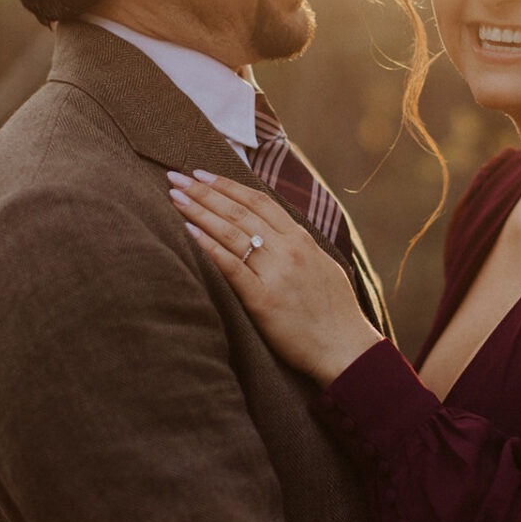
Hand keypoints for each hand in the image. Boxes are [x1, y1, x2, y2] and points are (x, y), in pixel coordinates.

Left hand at [167, 171, 382, 384]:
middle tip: (176, 177)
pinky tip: (188, 230)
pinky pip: (231, 266)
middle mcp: (288, 249)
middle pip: (239, 211)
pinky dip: (208, 246)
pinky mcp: (263, 300)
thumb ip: (297, 246)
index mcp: (301, 239)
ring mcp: (276, 273)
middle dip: (204, 192)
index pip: (258, 201)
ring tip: (175, 197)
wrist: (345, 348)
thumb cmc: (335, 312)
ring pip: (231, 233)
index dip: (227, 184)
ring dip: (200, 211)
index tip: (201, 173)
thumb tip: (274, 231)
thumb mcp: (321, 265)